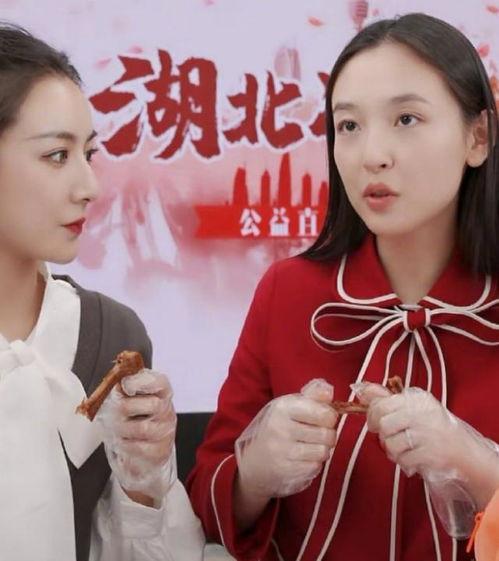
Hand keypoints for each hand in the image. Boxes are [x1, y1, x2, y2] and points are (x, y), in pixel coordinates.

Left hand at [97, 369, 176, 502]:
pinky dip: (123, 444)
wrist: (142, 452)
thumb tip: (117, 382)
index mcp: (162, 393)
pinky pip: (137, 447)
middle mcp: (167, 411)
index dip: (142, 382)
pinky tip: (120, 440)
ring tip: (114, 428)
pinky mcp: (158, 452)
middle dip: (126, 407)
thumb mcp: (131, 399)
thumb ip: (125, 388)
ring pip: (143, 428)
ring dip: (122, 428)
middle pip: (153, 405)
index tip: (124, 385)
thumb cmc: (135, 420)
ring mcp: (165, 432)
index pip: (160, 383)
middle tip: (111, 411)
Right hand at [235, 379, 337, 499]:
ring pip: (322, 452)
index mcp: (283, 407)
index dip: (330, 416)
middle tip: (319, 434)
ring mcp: (281, 451)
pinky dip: (313, 464)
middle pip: (327, 434)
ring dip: (322, 450)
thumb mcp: (291, 405)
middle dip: (328, 435)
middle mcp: (280, 428)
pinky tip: (304, 459)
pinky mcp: (284, 470)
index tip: (325, 418)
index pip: (323, 413)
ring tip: (311, 446)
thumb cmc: (278, 426)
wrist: (254, 459)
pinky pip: (314, 468)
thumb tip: (329, 391)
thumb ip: (313, 395)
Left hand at [357, 383, 498, 536]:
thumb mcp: (411, 406)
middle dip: (382, 434)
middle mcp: (420, 413)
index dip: (372, 416)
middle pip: (383, 424)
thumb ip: (385, 398)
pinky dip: (404, 462)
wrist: (462, 450)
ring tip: (403, 449)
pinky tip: (412, 458)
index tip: (376, 424)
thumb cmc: (432, 426)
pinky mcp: (429, 454)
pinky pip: (402, 459)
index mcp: (415, 399)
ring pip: (390, 443)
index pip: (380, 405)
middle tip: (390, 438)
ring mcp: (426, 434)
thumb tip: (360, 389)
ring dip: (392, 450)